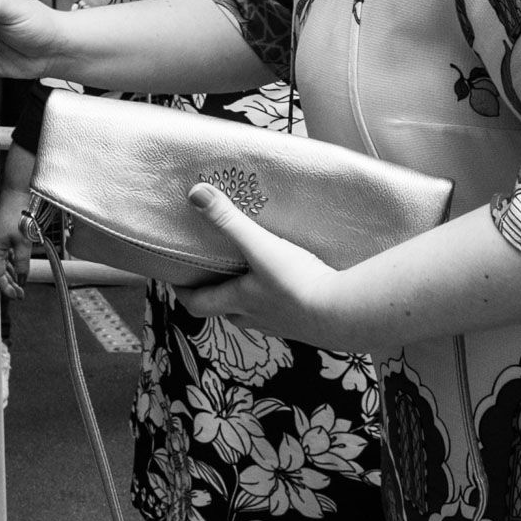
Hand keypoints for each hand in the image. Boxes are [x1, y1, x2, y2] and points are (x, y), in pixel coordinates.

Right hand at [0, 192, 32, 300]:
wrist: (17, 192)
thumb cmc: (19, 214)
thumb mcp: (24, 242)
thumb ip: (23, 262)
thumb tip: (23, 278)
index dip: (6, 287)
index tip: (16, 296)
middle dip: (9, 282)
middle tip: (20, 293)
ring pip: (2, 261)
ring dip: (11, 273)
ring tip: (21, 283)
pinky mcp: (1, 232)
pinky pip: (4, 252)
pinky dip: (11, 261)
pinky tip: (19, 266)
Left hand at [174, 182, 340, 343]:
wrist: (343, 314)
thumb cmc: (297, 283)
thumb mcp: (260, 246)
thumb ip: (228, 220)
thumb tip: (195, 194)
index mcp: (239, 301)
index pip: (198, 304)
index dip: (184, 294)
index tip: (177, 282)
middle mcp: (256, 318)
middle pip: (226, 312)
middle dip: (217, 296)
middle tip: (213, 276)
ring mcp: (282, 326)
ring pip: (255, 317)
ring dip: (248, 302)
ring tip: (251, 279)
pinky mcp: (307, 327)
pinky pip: (284, 317)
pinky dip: (279, 305)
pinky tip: (290, 289)